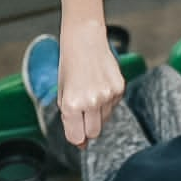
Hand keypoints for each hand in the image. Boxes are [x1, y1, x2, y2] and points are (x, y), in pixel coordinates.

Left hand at [57, 27, 125, 146]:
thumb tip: (81, 141)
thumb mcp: (61, 92)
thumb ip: (69, 118)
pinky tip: (100, 86)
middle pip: (94, 133)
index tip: (76, 133)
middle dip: (88, 128)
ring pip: (105, 120)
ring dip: (98, 113)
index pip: (76, 137)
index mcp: (71, 103)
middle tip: (83, 114)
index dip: (76, 137)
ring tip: (91, 93)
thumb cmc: (70, 64)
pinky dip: (107, 101)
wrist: (85, 39)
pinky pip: (114, 106)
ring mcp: (107, 95)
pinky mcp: (119, 88)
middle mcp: (90, 101)